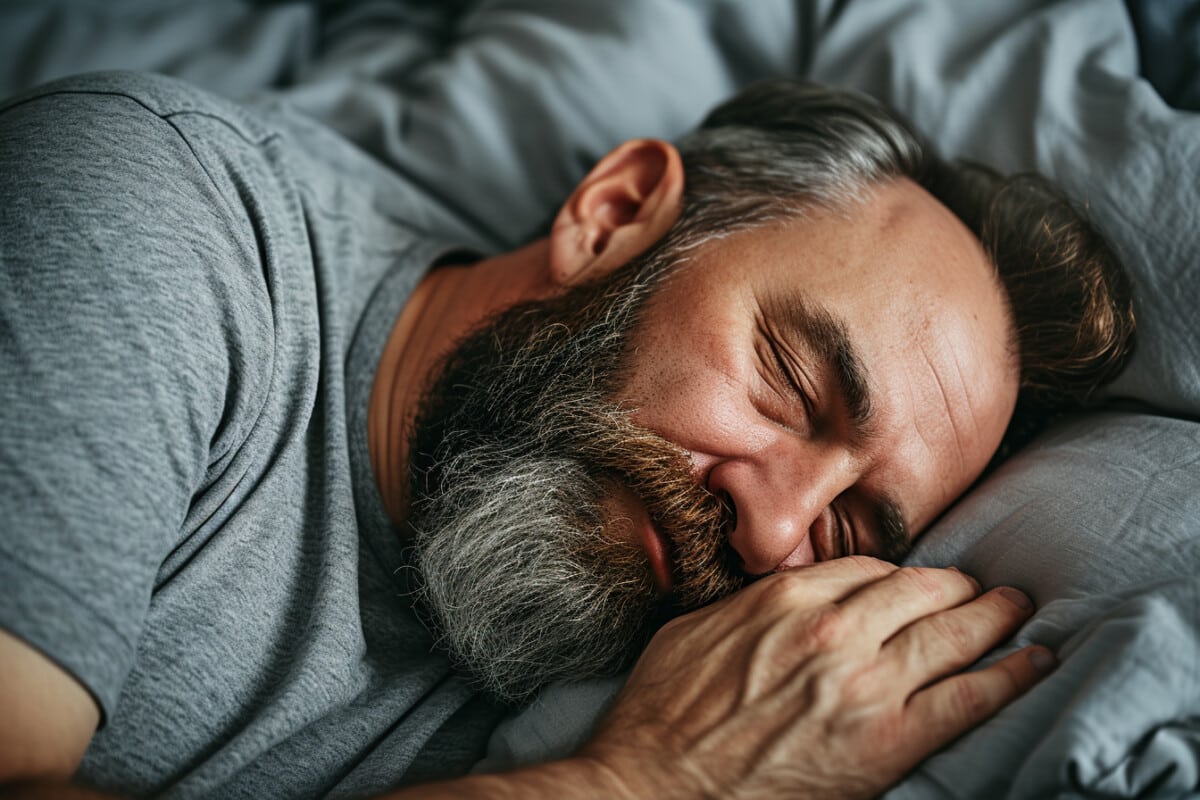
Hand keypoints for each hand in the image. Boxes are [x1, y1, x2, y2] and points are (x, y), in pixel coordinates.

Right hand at [579, 557, 1051, 799]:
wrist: (656, 782)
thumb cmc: (664, 710)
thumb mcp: (696, 628)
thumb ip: (753, 605)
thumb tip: (786, 600)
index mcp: (786, 599)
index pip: (869, 569)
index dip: (902, 576)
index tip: (917, 584)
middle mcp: (833, 631)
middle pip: (922, 592)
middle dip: (961, 586)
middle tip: (986, 587)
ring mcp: (864, 685)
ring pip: (952, 635)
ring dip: (995, 618)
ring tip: (1018, 610)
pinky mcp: (886, 742)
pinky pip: (967, 699)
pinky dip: (1008, 677)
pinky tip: (1033, 663)